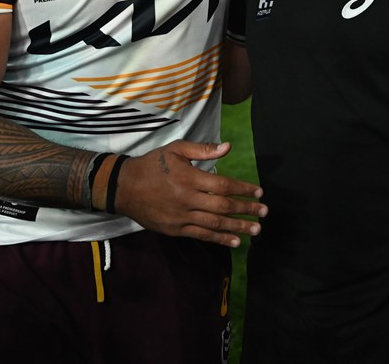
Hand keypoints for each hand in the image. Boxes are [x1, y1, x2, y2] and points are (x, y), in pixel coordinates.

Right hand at [114, 140, 266, 247]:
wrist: (124, 187)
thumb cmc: (153, 164)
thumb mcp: (176, 149)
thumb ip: (202, 149)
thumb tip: (228, 147)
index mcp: (189, 178)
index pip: (223, 185)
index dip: (243, 189)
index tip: (259, 192)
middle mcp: (187, 199)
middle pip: (223, 206)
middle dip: (246, 210)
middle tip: (264, 212)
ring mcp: (181, 217)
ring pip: (215, 224)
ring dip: (238, 227)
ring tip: (256, 229)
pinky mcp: (176, 230)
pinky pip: (201, 235)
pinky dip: (220, 239)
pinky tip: (235, 241)